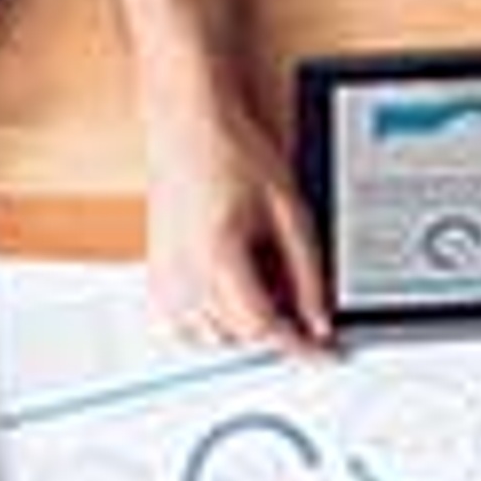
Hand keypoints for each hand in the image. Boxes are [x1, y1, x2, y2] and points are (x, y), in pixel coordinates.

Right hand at [144, 77, 330, 352]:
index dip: (300, 346)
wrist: (188, 125)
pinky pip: (188, 327)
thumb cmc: (231, 153)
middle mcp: (182, 275)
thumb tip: (319, 321)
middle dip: (277, 327)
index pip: (263, 329)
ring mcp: (164, 280)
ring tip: (259, 273)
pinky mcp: (156, 280)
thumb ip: (309, 274)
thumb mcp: (290, 212)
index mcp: (215, 257)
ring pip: (214, 339)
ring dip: (245, 325)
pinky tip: (232, 285)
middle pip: (241, 337)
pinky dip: (216, 320)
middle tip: (297, 293)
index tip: (324, 355)